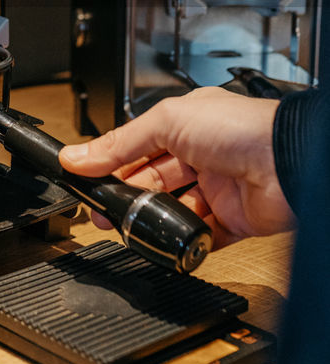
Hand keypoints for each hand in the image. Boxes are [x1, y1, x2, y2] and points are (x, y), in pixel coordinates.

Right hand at [59, 87, 295, 247]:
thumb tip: (78, 156)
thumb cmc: (239, 127)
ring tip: (128, 227)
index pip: (140, 146)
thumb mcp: (165, 121)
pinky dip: (184, 242)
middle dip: (126, 196)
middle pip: (153, 180)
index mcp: (188, 124)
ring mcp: (219, 189)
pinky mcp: (233, 220)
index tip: (87, 179)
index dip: (113, 163)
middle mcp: (204, 155)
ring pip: (173, 210)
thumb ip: (119, 143)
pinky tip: (165, 242)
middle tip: (102, 212)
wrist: (285, 162)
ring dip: (151, 220)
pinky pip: (201, 237)